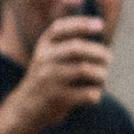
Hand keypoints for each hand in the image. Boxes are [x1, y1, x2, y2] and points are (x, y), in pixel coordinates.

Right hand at [9, 7, 115, 132]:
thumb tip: (100, 24)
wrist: (26, 109)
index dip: (81, 24)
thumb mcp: (49, 57)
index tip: (101, 25)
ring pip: (84, 69)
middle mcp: (45, 60)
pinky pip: (87, 93)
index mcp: (44, 47)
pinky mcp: (58, 99)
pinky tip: (94, 95)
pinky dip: (96, 93)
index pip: (60, 29)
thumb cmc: (47, 79)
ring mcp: (50, 79)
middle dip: (98, 52)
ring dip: (101, 74)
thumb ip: (69, 42)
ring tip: (102, 78)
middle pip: (76, 48)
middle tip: (108, 58)